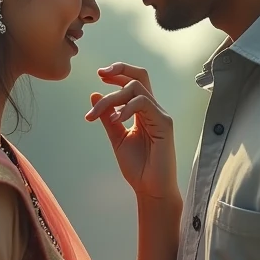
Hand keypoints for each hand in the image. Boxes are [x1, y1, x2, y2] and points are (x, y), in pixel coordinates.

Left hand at [85, 63, 179, 200]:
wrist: (151, 189)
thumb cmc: (138, 167)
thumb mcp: (117, 138)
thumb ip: (107, 117)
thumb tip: (95, 95)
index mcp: (143, 112)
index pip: (133, 82)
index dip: (118, 73)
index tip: (99, 74)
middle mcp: (153, 109)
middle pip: (140, 76)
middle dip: (120, 70)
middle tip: (100, 74)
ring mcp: (160, 115)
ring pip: (136, 89)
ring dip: (112, 97)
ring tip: (97, 113)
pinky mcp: (164, 124)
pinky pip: (144, 104)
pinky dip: (126, 108)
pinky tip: (116, 119)